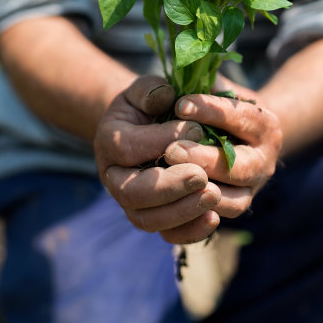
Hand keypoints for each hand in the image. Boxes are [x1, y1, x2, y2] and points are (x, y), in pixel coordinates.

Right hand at [94, 75, 221, 243]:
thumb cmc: (150, 104)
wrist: (147, 127)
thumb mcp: (147, 88)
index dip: (161, 140)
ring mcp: (131, 201)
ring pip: (148, 220)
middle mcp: (113, 176)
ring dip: (182, 210)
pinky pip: (166, 234)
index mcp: (109, 140)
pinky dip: (189, 231)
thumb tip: (165, 98)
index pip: (128, 147)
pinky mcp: (152, 217)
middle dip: (169, 186)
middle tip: (202, 175)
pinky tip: (213, 217)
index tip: (197, 129)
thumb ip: (152, 90)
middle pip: (132, 192)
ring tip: (214, 195)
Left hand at [164, 77, 282, 219]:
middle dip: (206, 159)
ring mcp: (250, 190)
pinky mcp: (231, 209)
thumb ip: (199, 81)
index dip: (210, 110)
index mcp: (264, 125)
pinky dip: (191, 219)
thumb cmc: (218, 104)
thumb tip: (173, 88)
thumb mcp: (214, 85)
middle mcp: (264, 162)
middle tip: (172, 150)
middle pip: (241, 167)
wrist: (238, 136)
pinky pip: (213, 224)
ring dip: (200, 192)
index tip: (180, 104)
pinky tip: (166, 203)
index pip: (240, 117)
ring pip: (233, 202)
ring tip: (169, 178)